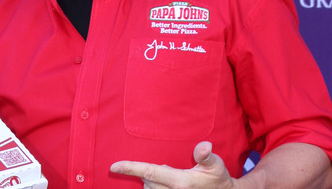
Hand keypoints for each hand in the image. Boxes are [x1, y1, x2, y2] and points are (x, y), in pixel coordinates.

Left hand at [110, 141, 236, 188]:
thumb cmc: (218, 179)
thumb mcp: (215, 165)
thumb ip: (206, 155)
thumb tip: (205, 145)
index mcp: (181, 182)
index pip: (150, 172)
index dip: (130, 168)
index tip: (113, 166)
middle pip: (147, 181)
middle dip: (151, 173)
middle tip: (170, 170)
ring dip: (154, 183)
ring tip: (171, 181)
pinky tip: (165, 186)